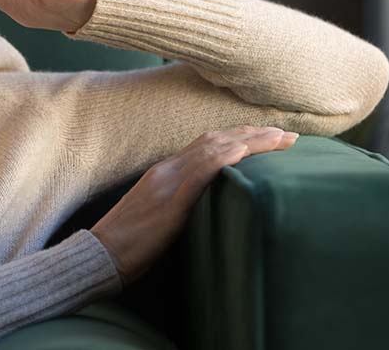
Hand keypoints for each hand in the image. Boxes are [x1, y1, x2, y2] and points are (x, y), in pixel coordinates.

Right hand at [90, 126, 299, 286]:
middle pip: (216, 139)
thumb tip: (213, 204)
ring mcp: (166, 182)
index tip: (270, 136)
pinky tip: (243, 151)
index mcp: (166, 172)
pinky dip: (221, 158)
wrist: (100, 255)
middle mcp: (168, 169)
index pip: (209, 144)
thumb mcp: (161, 216)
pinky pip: (197, 173)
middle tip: (288, 134)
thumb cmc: (129, 243)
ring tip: (279, 138)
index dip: (242, 136)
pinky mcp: (167, 201)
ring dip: (250, 141)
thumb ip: (184, 202)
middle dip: (255, 134)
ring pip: (212, 149)